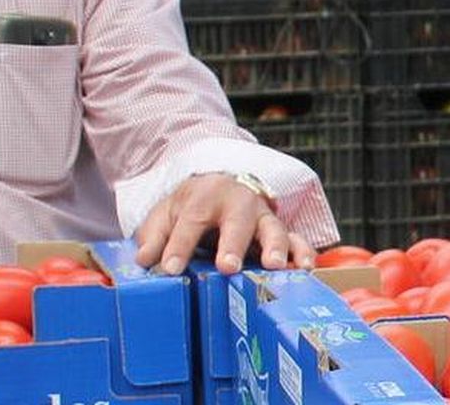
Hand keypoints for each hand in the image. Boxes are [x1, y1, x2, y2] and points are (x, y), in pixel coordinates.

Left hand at [133, 173, 315, 275]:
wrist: (221, 182)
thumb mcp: (167, 213)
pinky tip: (304, 267)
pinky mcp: (281, 229)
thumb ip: (154, 236)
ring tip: (273, 266)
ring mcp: (262, 216)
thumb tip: (145, 260)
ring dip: (275, 246)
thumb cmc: (192, 205)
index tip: (170, 268)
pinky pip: (297, 238)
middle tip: (227, 266)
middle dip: (233, 243)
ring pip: (273, 228)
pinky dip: (302, 251)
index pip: (190, 221)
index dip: (179, 245)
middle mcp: (237, 203)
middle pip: (237, 220)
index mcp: (204, 197)